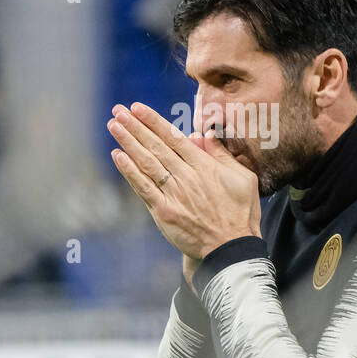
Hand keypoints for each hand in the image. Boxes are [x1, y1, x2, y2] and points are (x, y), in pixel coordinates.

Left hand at [107, 101, 261, 261]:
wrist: (231, 249)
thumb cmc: (240, 213)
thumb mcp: (243, 178)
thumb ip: (222, 154)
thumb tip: (204, 134)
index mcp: (204, 166)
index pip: (174, 137)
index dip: (154, 121)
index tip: (138, 108)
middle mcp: (186, 176)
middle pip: (156, 146)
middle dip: (135, 126)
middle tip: (118, 111)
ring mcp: (174, 194)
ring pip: (147, 162)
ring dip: (128, 142)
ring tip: (114, 126)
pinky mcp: (164, 212)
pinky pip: (143, 187)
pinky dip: (129, 171)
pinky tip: (118, 156)